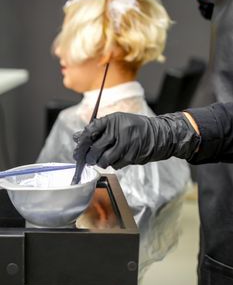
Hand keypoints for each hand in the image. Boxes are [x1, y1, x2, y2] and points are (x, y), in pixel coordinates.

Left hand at [73, 112, 200, 169]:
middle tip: (88, 158)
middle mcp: (119, 131)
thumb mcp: (116, 122)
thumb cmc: (134, 127)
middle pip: (96, 148)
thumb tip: (77, 137)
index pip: (91, 130)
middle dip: (89, 156)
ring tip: (102, 159)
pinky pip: (115, 165)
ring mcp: (126, 144)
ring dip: (100, 162)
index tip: (78, 147)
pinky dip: (113, 164)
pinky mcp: (131, 156)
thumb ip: (97, 129)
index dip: (82, 140)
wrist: (158, 135)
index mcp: (113, 120)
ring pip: (104, 160)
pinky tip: (117, 158)